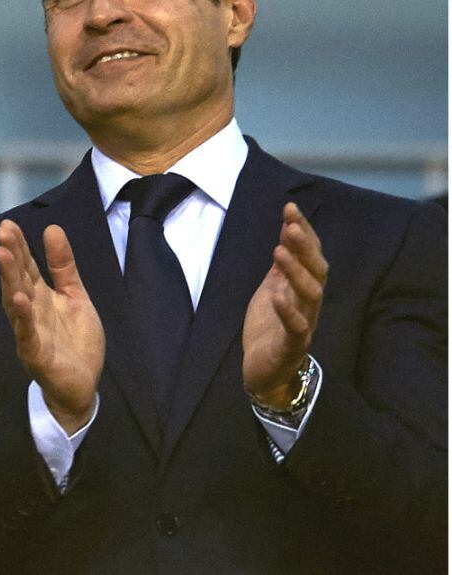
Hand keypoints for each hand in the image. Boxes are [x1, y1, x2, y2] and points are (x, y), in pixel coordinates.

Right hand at [0, 220, 103, 433]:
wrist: (82, 385)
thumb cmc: (75, 341)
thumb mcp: (75, 296)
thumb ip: (63, 266)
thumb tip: (52, 228)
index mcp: (40, 296)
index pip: (26, 266)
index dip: (18, 246)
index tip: (8, 224)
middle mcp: (30, 311)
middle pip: (17, 279)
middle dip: (10, 256)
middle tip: (1, 232)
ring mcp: (30, 332)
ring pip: (15, 302)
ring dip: (8, 279)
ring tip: (2, 255)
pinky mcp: (35, 354)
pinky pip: (27, 334)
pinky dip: (22, 318)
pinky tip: (19, 300)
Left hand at [243, 203, 327, 407]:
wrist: (264, 370)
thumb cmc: (270, 326)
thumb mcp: (272, 287)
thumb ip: (282, 263)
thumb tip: (287, 229)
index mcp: (304, 287)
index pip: (310, 254)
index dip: (303, 231)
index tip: (290, 209)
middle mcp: (309, 302)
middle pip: (316, 270)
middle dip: (305, 246)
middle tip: (290, 225)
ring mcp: (304, 323)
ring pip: (311, 294)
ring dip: (297, 271)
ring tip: (279, 250)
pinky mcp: (292, 345)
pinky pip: (297, 327)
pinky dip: (289, 310)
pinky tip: (278, 294)